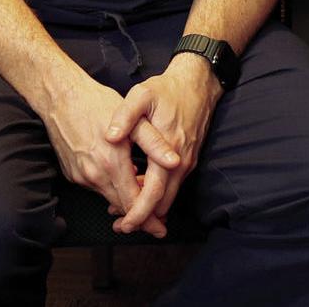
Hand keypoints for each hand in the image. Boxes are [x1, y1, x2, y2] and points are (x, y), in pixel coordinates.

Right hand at [40, 72, 178, 238]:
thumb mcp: (134, 118)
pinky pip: (97, 187)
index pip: (134, 203)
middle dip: (140, 215)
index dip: (150, 218)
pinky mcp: (72, 174)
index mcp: (112, 163)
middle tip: (159, 222)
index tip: (161, 228)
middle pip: (121, 205)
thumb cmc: (99, 104)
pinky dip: (111, 188)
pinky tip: (122, 178)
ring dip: (125, 200)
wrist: (61, 98)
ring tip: (143, 197)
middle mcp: (94, 175)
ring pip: (109, 197)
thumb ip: (155, 143)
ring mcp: (81, 176)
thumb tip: (175, 162)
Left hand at [103, 55, 222, 233]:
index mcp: (168, 149)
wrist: (198, 82)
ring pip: (168, 195)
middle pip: (163, 202)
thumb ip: (125, 116)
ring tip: (125, 211)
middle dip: (143, 217)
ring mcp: (186, 161)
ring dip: (150, 206)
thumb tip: (110, 136)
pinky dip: (156, 193)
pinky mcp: (188, 158)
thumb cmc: (168, 89)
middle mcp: (180, 161)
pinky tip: (140, 189)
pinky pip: (172, 184)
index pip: (154, 192)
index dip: (139, 212)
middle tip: (120, 224)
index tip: (124, 224)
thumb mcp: (142, 95)